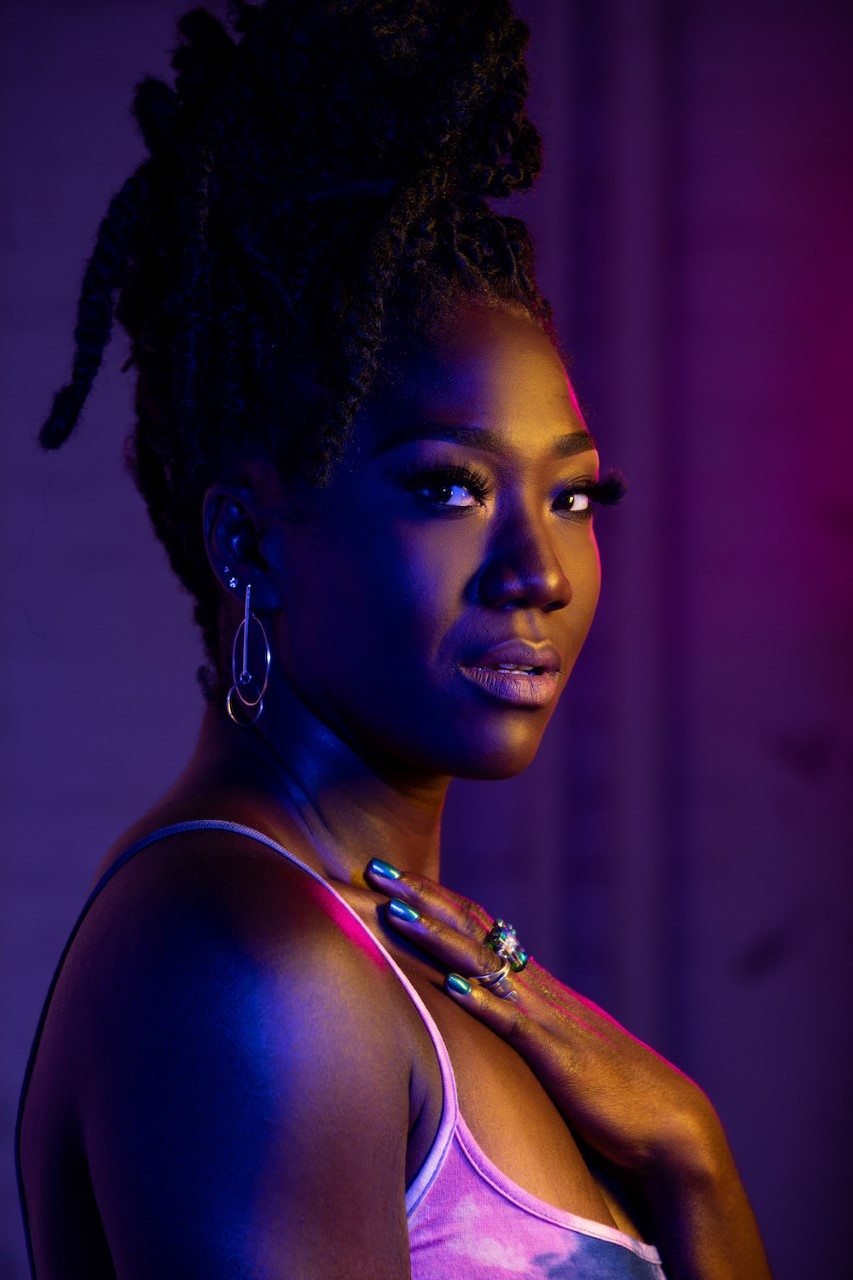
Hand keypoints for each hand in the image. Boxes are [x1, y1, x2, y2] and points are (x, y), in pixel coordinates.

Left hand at [367, 858, 710, 1177]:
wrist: (672, 1128)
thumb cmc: (612, 1097)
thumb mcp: (557, 1050)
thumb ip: (525, 1028)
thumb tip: (486, 1012)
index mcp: (539, 989)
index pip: (481, 927)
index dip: (437, 899)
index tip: (395, 877)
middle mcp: (541, 992)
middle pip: (474, 930)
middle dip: (423, 898)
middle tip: (376, 868)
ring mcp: (550, 1020)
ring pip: (484, 965)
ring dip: (436, 937)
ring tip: (395, 911)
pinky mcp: (558, 1058)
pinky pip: (513, 1025)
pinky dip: (480, 1002)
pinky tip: (449, 984)